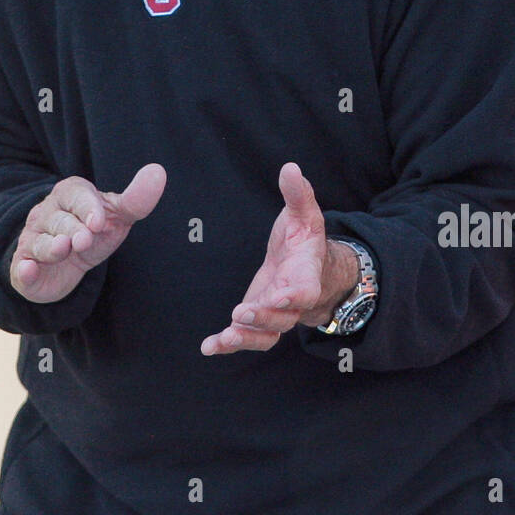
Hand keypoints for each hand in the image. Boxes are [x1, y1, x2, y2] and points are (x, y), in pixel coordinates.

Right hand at [10, 164, 166, 302]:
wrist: (68, 265)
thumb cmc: (94, 231)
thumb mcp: (116, 215)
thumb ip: (136, 198)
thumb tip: (158, 171)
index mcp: (69, 194)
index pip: (76, 195)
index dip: (88, 208)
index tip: (99, 222)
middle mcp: (46, 213)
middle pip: (59, 220)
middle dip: (72, 229)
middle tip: (84, 239)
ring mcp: (32, 239)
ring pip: (40, 243)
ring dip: (51, 247)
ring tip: (64, 249)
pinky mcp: (24, 267)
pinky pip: (21, 267)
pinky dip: (24, 269)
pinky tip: (28, 269)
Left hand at [200, 162, 358, 354]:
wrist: (303, 264)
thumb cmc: (303, 239)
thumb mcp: (304, 214)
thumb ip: (298, 194)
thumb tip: (291, 168)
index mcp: (306, 275)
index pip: (305, 290)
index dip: (295, 296)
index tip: (280, 296)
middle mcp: (292, 302)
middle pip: (282, 319)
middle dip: (262, 318)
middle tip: (240, 313)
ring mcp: (275, 315)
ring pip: (265, 336)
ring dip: (245, 339)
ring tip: (222, 339)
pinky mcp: (257, 320)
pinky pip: (246, 338)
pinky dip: (228, 345)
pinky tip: (208, 347)